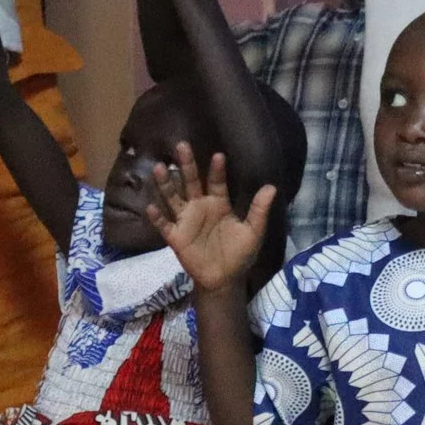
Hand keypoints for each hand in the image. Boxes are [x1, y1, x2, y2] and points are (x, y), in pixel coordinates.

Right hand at [150, 143, 274, 293]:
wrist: (225, 279)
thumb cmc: (239, 253)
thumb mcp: (253, 232)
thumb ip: (259, 210)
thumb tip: (272, 187)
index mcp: (219, 204)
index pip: (217, 182)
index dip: (217, 170)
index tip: (218, 155)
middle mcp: (200, 207)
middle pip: (191, 182)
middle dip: (187, 165)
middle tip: (182, 145)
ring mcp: (186, 220)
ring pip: (173, 198)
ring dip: (166, 184)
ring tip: (159, 168)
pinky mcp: (175, 236)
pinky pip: (164, 225)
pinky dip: (157, 217)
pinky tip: (152, 207)